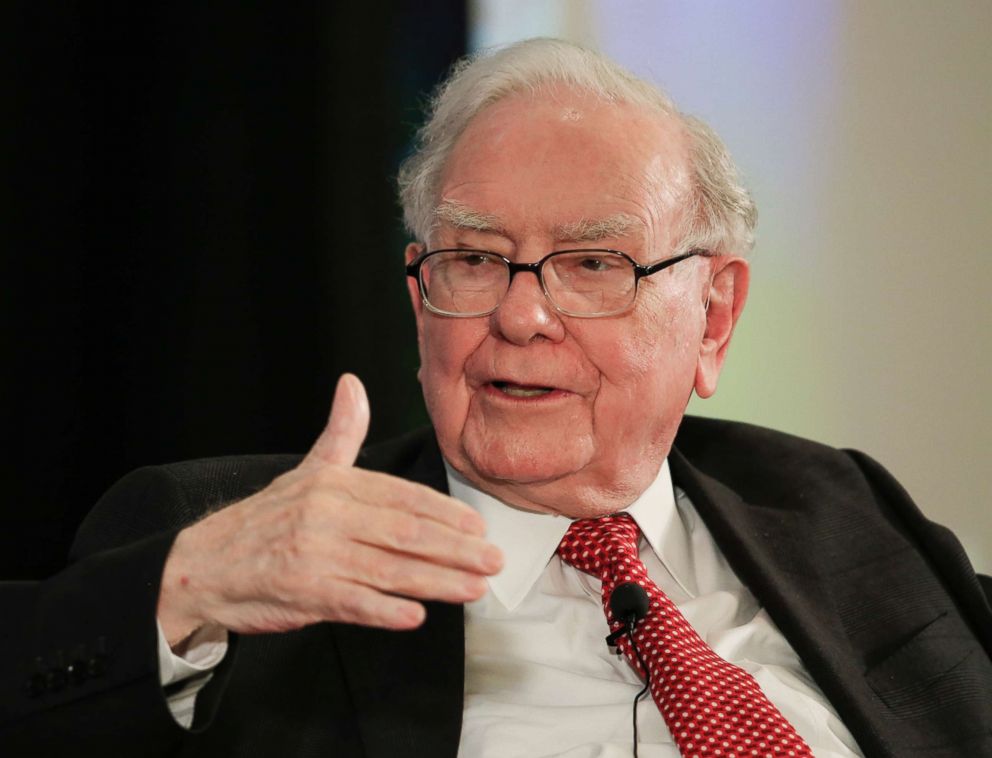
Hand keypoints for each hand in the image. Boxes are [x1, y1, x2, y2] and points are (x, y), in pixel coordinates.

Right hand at [157, 374, 502, 647]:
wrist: (204, 564)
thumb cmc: (264, 521)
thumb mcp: (306, 471)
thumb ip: (340, 432)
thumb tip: (353, 385)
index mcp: (334, 484)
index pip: (403, 497)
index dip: (445, 514)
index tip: (479, 528)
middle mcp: (326, 515)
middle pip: (406, 532)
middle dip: (456, 548)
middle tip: (492, 561)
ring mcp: (314, 554)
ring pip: (389, 568)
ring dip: (437, 581)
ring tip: (474, 588)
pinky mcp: (302, 591)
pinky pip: (353, 601)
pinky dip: (385, 609)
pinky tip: (416, 616)